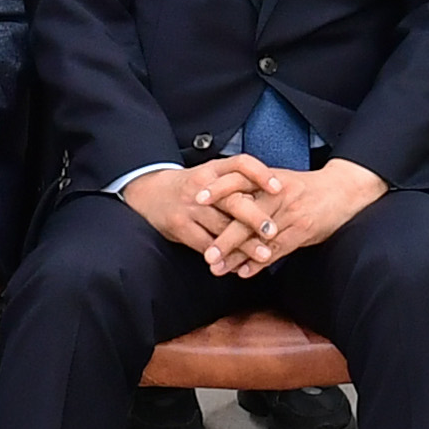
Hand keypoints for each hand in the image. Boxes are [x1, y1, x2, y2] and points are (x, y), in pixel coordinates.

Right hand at [121, 157, 272, 257]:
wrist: (149, 192)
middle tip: (273, 232)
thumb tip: (273, 197)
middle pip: (233, 200)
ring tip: (264, 255)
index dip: (261, 174)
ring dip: (244, 244)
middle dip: (256, 218)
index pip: (241, 164)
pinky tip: (238, 264)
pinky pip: (205, 244)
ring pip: (221, 227)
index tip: (279, 188)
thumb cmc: (191, 186)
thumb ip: (236, 183)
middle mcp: (203, 186)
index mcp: (214, 169)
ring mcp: (190, 208)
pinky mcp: (180, 227)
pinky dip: (223, 256)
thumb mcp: (211, 175)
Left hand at [203, 157, 383, 277]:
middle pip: (246, 216)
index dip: (219, 189)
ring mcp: (290, 214)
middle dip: (224, 238)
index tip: (198, 200)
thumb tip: (225, 203)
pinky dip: (260, 262)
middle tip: (206, 254)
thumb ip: (255, 190)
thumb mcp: (280, 181)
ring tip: (218, 269)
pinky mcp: (302, 230)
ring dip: (237, 256)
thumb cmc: (306, 188)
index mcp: (269, 180)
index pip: (239, 180)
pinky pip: (277, 249)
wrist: (342, 190)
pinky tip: (245, 272)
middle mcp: (278, 195)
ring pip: (259, 237)